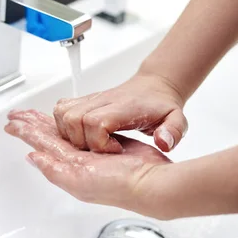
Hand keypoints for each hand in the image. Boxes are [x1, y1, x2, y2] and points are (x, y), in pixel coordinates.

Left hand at [5, 109, 170, 215]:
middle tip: (15, 115)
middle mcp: (76, 159)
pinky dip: (71, 123)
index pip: (40, 143)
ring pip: (62, 130)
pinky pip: (82, 128)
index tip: (12, 123)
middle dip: (32, 124)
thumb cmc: (118, 186)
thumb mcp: (79, 182)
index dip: (25, 131)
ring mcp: (90, 151)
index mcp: (66, 166)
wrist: (150, 181)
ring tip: (30, 115)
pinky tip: (63, 121)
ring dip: (45, 122)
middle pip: (48, 135)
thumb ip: (53, 170)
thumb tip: (31, 156)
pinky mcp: (105, 142)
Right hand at [53, 72, 187, 152]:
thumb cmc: (162, 106)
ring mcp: (91, 99)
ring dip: (68, 134)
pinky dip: (61, 125)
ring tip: (88, 144)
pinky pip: (60, 109)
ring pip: (62, 114)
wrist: (154, 88)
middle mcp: (103, 100)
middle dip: (80, 141)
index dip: (99, 142)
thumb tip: (163, 142)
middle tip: (98, 150)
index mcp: (123, 107)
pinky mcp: (84, 101)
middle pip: (73, 119)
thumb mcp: (177, 120)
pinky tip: (77, 136)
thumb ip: (173, 131)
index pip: (96, 122)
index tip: (115, 149)